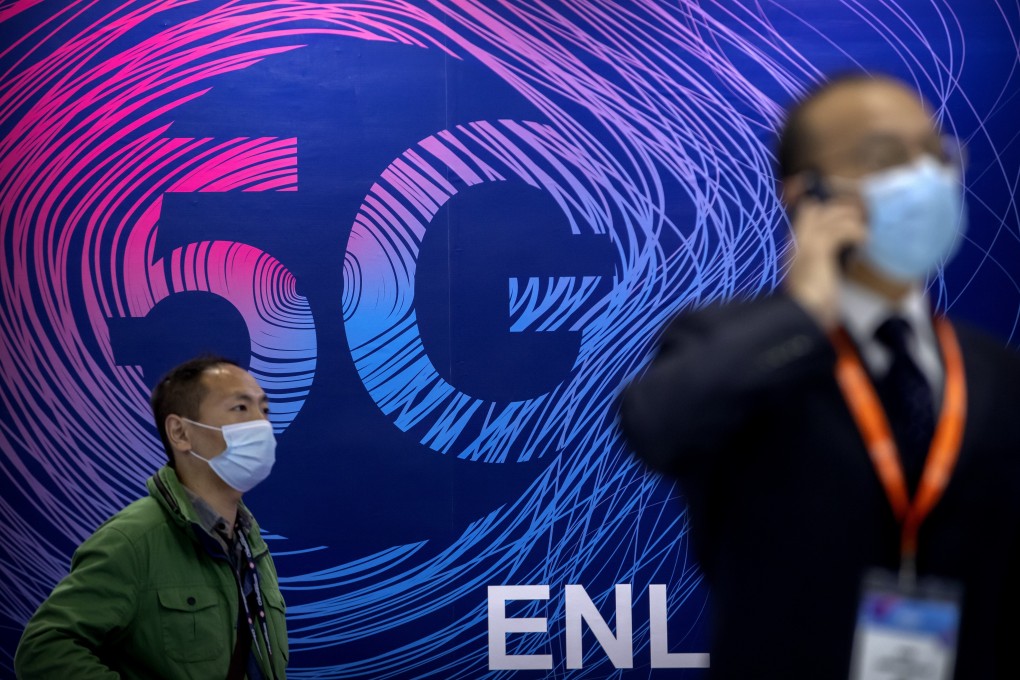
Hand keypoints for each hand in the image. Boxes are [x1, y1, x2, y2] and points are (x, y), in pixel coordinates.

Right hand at [783, 197, 866, 328]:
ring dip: (851, 218)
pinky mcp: (818, 249)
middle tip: (860, 216)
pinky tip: (865, 239)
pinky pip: (840, 230)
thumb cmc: (808, 303)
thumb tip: (831, 263)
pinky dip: (856, 231)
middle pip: (816, 209)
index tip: (847, 217)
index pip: (806, 215)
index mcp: (792, 248)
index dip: (826, 212)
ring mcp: (805, 243)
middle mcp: (795, 241)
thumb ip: (820, 265)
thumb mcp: (814, 279)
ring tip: (865, 227)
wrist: (799, 313)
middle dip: (840, 209)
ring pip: (829, 215)